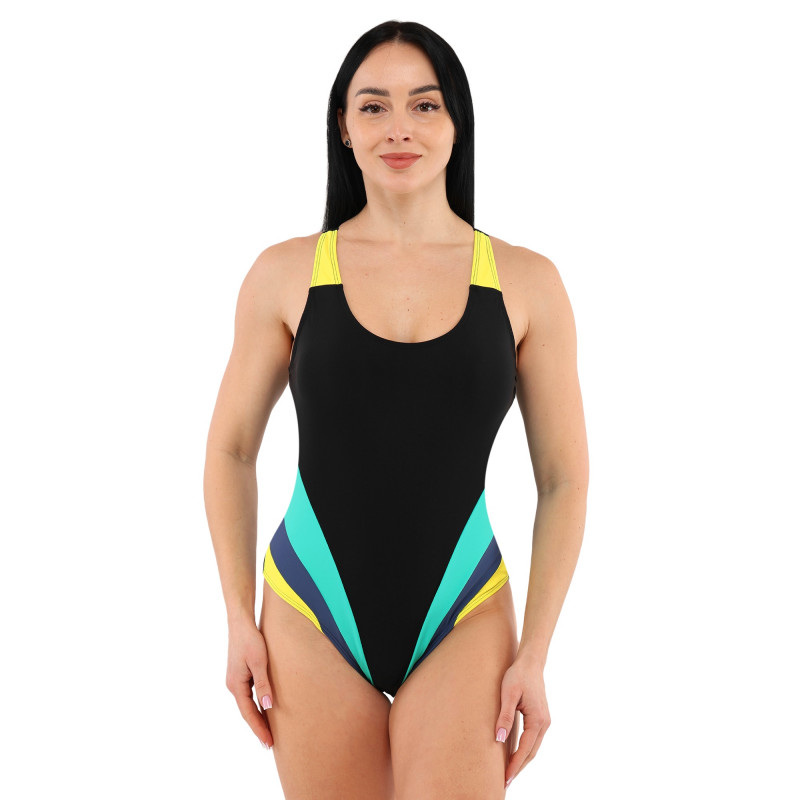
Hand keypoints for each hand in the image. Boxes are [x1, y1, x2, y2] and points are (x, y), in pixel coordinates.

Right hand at [225, 619, 274, 748]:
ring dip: (257, 717)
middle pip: (246, 711)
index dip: (259, 729)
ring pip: (247, 704)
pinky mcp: (240, 674)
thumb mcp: (260, 662)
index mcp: (236, 685)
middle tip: (270, 743)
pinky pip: (248, 695)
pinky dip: (256, 705)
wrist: (240, 622)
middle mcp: (233, 685)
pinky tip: (264, 708)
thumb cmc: (251, 640)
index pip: (248, 713)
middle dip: (258, 727)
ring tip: (268, 731)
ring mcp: (235, 680)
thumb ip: (263, 685)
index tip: (268, 743)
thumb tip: (267, 707)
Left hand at [494, 656, 549, 787]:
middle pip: (531, 753)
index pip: (525, 749)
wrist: (531, 662)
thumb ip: (505, 716)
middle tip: (505, 782)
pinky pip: (533, 740)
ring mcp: (544, 721)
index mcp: (537, 719)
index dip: (515, 765)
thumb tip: (500, 738)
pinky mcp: (541, 718)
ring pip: (533, 748)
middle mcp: (544, 723)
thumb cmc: (518, 675)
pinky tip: (516, 755)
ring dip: (522, 761)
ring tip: (509, 773)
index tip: (506, 778)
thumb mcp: (508, 693)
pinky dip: (525, 750)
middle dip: (519, 768)